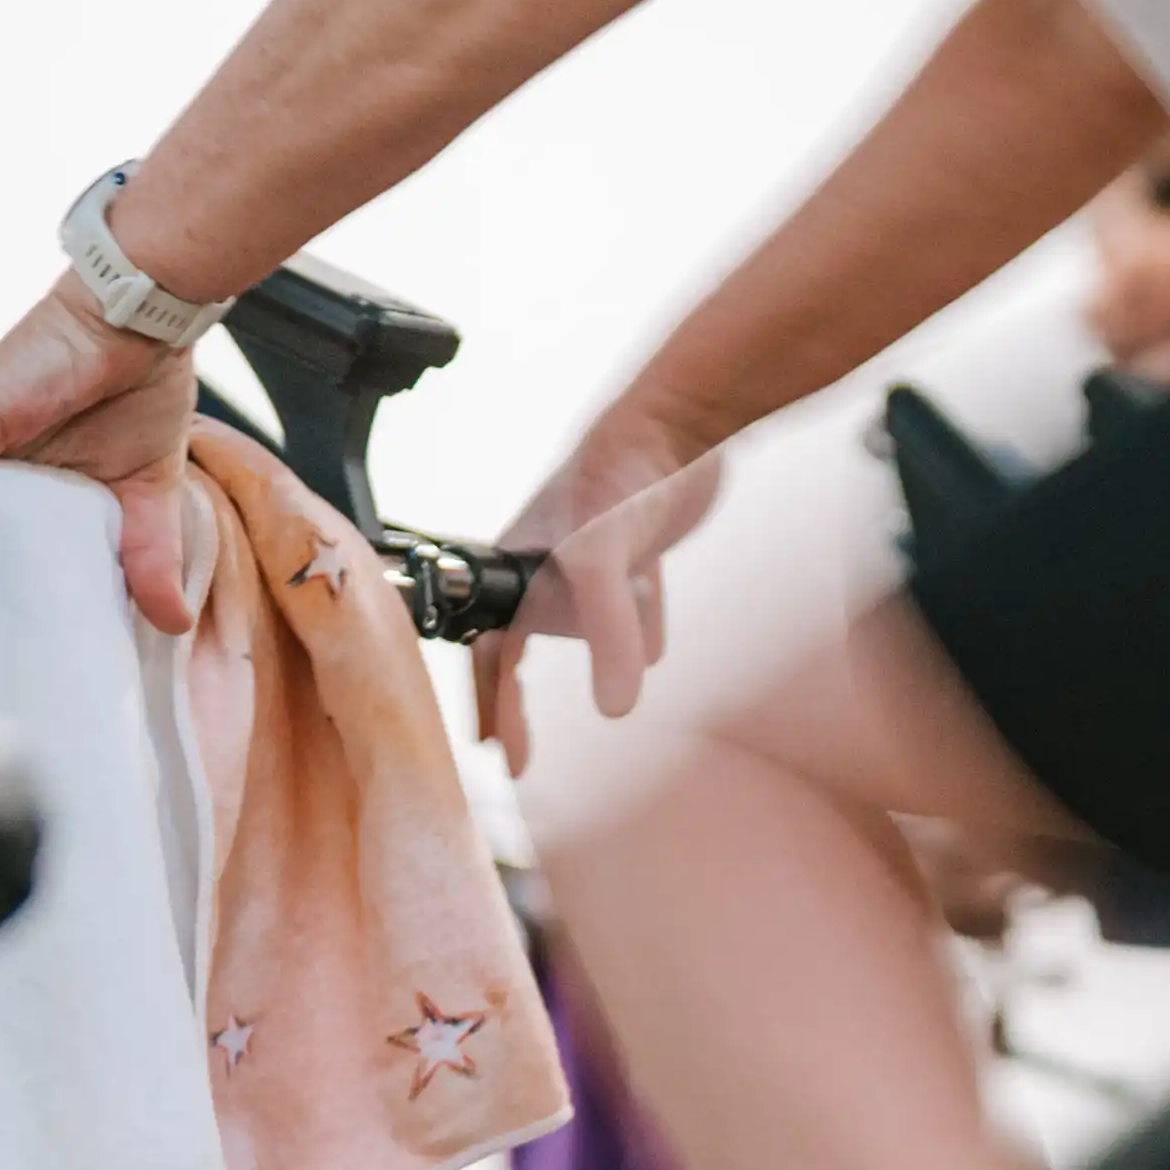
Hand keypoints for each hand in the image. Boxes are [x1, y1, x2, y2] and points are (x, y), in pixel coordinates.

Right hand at [468, 407, 730, 768]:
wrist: (680, 419)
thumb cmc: (622, 473)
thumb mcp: (602, 560)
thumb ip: (607, 633)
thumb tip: (614, 709)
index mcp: (517, 566)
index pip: (491, 648)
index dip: (490, 701)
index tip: (493, 750)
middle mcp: (545, 562)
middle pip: (519, 638)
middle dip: (513, 690)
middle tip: (514, 743)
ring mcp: (590, 554)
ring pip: (575, 621)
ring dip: (582, 655)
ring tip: (591, 694)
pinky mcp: (635, 545)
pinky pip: (629, 601)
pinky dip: (638, 629)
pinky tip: (653, 649)